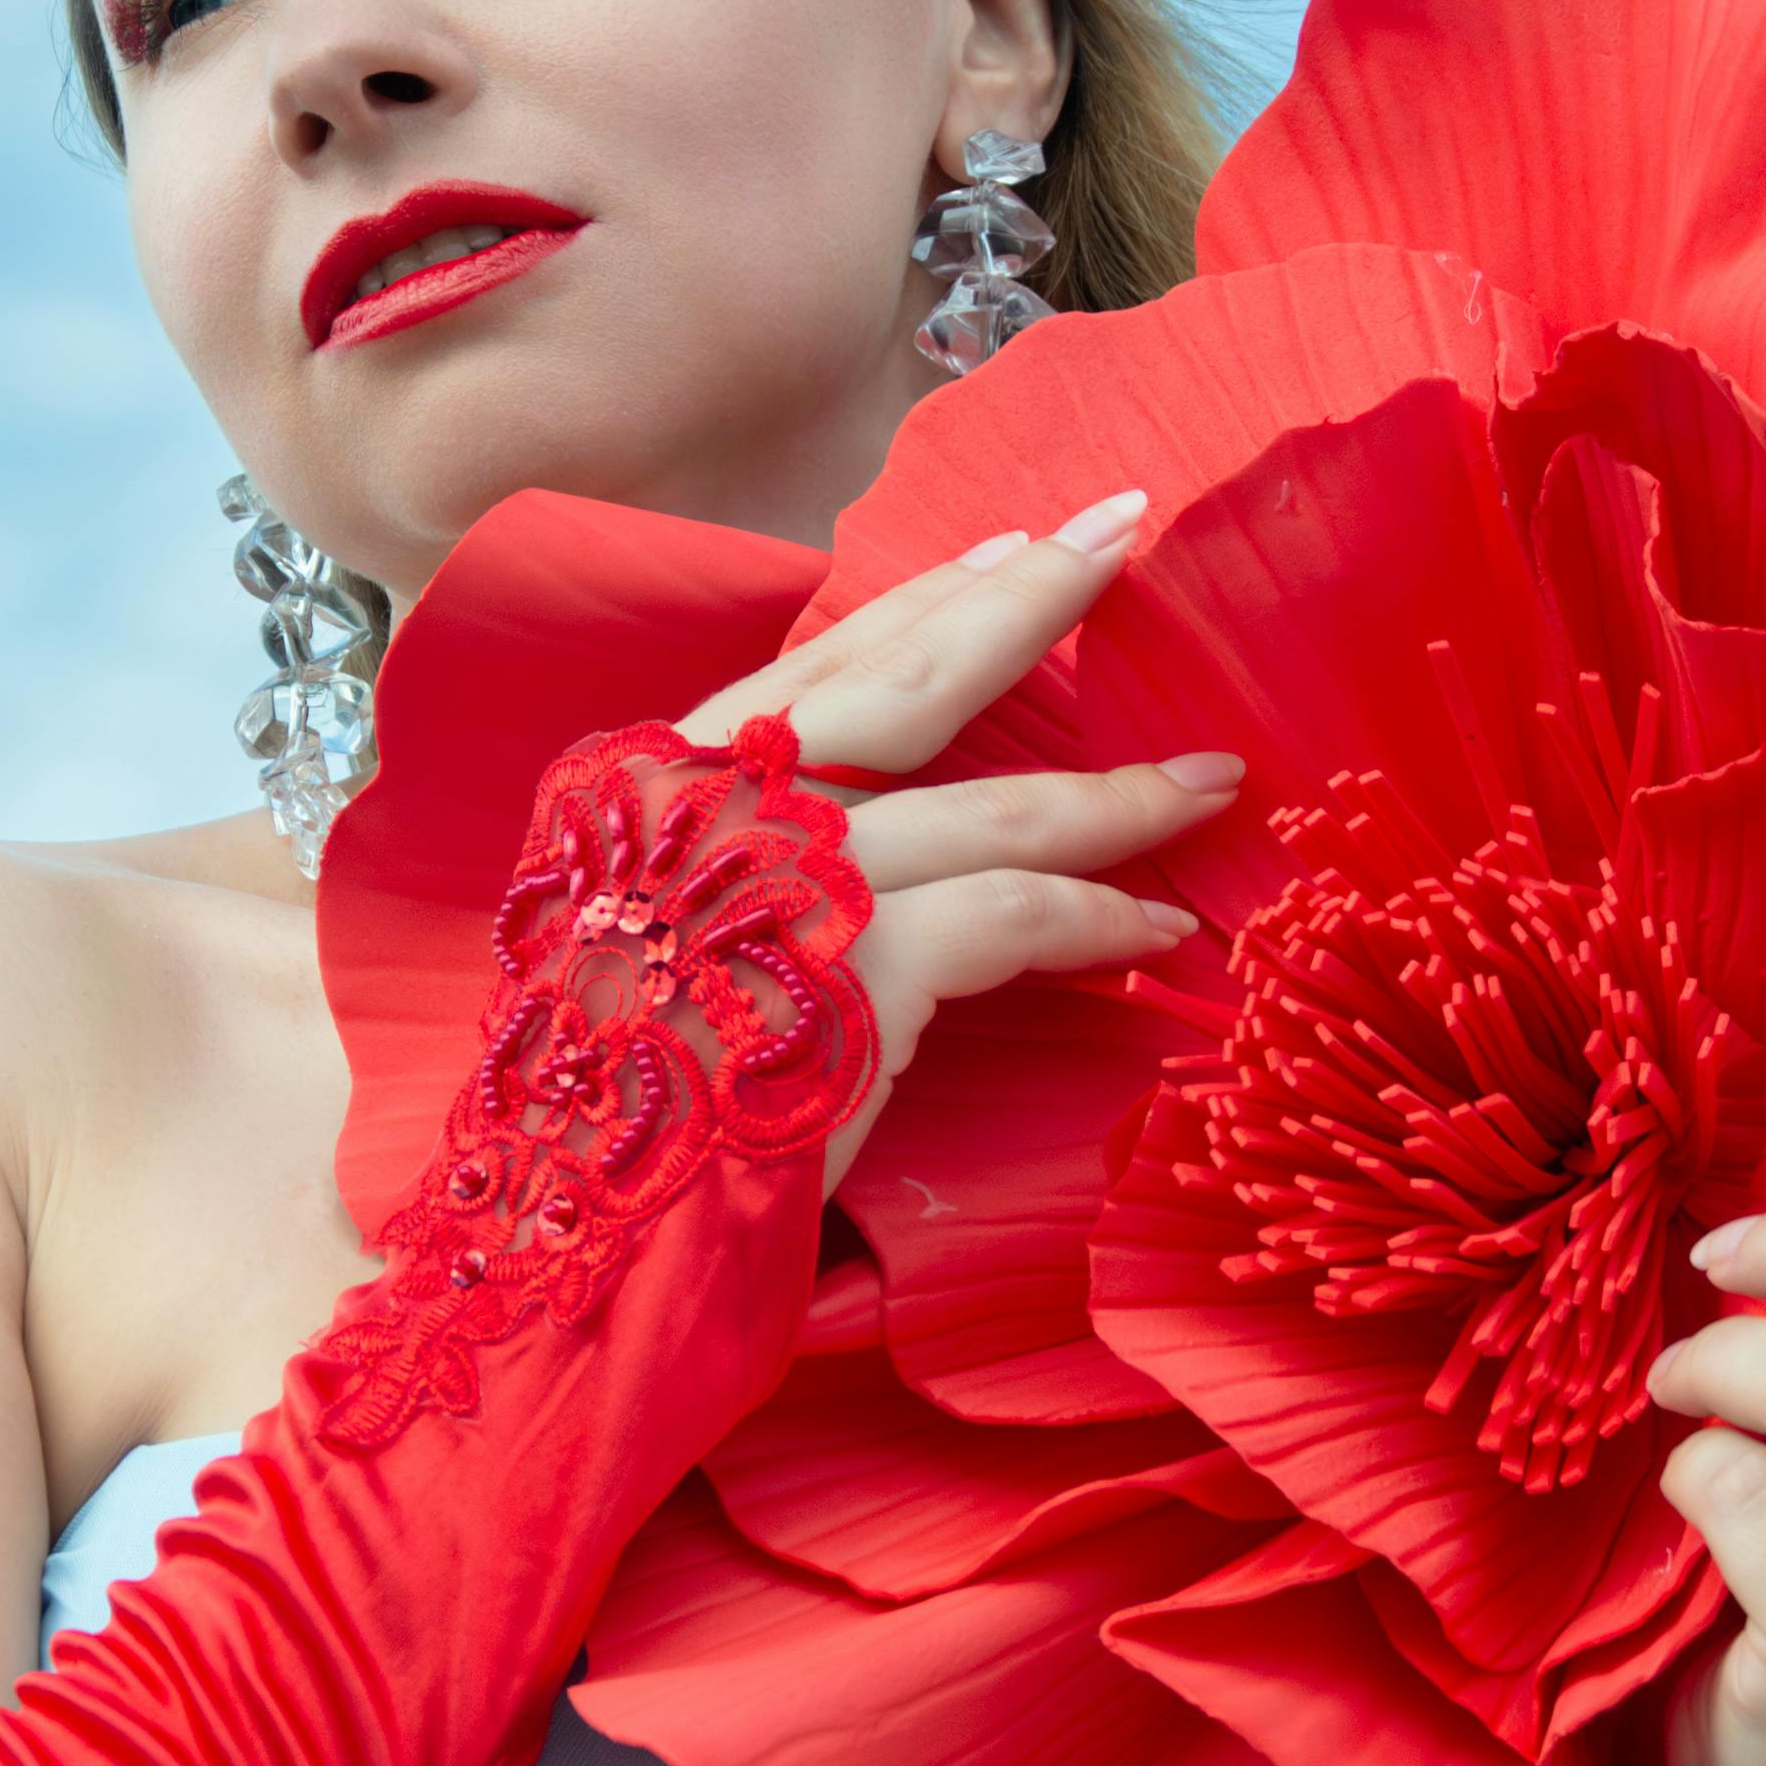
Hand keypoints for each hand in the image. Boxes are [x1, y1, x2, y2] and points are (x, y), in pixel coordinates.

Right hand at [672, 486, 1233, 1197]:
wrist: (558, 1237)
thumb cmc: (603, 1116)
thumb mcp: (637, 950)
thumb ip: (726, 869)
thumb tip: (855, 837)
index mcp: (646, 788)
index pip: (815, 665)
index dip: (926, 598)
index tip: (1017, 545)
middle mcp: (705, 805)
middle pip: (905, 680)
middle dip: (1031, 597)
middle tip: (1125, 528)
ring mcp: (777, 877)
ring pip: (990, 808)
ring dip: (1117, 799)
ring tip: (1207, 783)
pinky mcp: (850, 962)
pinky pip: (1016, 918)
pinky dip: (1097, 918)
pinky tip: (1156, 927)